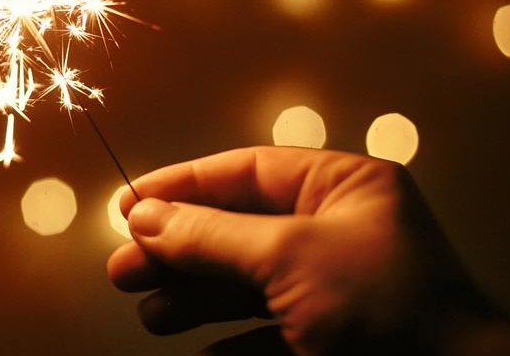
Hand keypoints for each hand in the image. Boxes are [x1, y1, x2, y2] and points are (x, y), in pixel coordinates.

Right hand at [107, 146, 494, 354]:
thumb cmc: (386, 310)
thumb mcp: (287, 258)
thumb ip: (211, 235)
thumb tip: (144, 217)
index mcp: (342, 189)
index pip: (246, 171)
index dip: (182, 186)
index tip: (127, 205)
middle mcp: (337, 231)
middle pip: (236, 229)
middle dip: (177, 251)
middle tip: (123, 269)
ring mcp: (336, 288)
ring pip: (245, 283)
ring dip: (193, 299)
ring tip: (151, 313)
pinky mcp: (334, 339)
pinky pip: (267, 332)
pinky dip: (229, 342)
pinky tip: (200, 351)